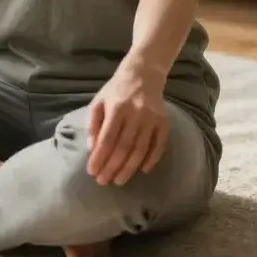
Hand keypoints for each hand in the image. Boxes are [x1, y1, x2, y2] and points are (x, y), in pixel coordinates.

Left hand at [86, 60, 168, 185]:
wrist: (143, 74)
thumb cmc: (116, 90)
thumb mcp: (98, 101)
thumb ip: (92, 124)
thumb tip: (92, 149)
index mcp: (117, 107)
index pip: (107, 139)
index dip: (99, 157)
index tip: (92, 172)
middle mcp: (136, 113)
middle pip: (124, 147)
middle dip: (112, 167)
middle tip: (103, 182)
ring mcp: (152, 118)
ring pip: (140, 149)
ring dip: (129, 168)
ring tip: (119, 181)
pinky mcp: (164, 122)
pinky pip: (159, 145)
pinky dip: (152, 160)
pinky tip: (142, 170)